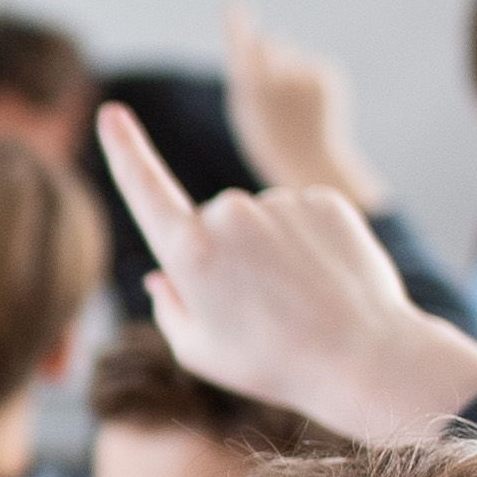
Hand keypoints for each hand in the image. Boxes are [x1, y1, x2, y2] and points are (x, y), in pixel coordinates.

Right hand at [97, 101, 476, 447]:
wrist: (365, 358)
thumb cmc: (273, 363)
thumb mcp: (200, 351)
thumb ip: (169, 308)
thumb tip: (161, 276)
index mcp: (190, 252)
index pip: (144, 187)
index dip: (124, 149)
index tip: (111, 113)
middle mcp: (231, 214)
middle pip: (214, 221)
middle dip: (226, 253)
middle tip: (259, 308)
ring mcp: (281, 202)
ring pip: (262, 219)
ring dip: (271, 250)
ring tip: (298, 300)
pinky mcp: (325, 199)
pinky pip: (301, 214)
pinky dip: (308, 242)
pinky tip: (324, 280)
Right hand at [218, 5, 381, 205]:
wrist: (310, 160)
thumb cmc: (268, 137)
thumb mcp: (245, 109)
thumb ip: (246, 74)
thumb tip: (258, 37)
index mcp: (252, 89)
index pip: (241, 46)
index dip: (236, 25)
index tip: (233, 5)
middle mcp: (279, 78)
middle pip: (269, 42)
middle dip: (266, 52)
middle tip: (271, 82)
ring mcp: (306, 75)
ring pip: (290, 52)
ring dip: (288, 67)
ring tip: (292, 103)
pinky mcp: (327, 75)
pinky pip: (311, 63)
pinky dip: (309, 77)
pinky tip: (310, 103)